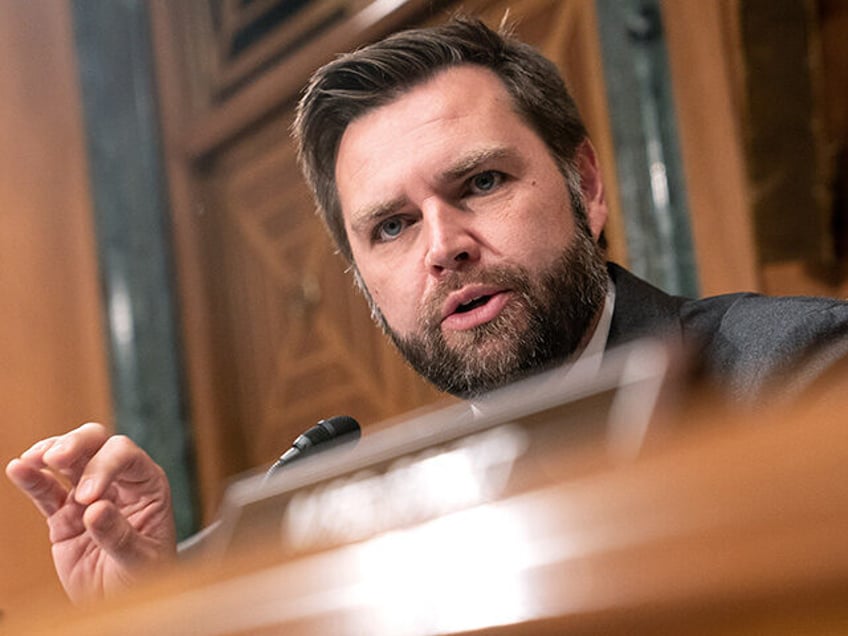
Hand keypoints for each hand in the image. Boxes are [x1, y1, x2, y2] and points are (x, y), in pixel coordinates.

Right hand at [5, 422, 176, 602]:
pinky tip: (18, 468)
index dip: (105, 467)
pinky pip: (47, 491)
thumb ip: (119, 536)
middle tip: (56, 457)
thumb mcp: (140, 561)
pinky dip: (32, 479)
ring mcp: (88, 496)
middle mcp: (119, 483)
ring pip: (70, 460)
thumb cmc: (145, 576)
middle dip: (76, 443)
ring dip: (51, 452)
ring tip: (33, 459)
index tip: (87, 498)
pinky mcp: (64, 514)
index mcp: (147, 485)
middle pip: (98, 444)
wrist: (125, 600)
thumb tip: (95, 511)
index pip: (126, 456)